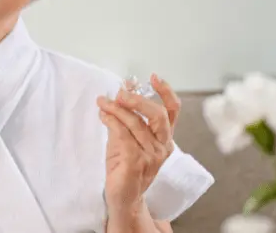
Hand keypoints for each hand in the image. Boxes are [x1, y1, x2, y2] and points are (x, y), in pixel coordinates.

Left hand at [97, 74, 179, 217]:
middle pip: (157, 115)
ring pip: (135, 123)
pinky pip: (123, 135)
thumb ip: (126, 116)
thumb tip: (122, 91)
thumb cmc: (125, 166)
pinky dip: (112, 121)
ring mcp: (151, 156)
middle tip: (120, 93)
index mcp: (164, 138)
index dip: (166, 92)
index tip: (154, 77)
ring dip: (116, 109)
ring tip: (103, 103)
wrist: (123, 197)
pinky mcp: (136, 163)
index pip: (173, 112)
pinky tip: (103, 116)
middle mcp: (162, 146)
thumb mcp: (126, 137)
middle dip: (137, 99)